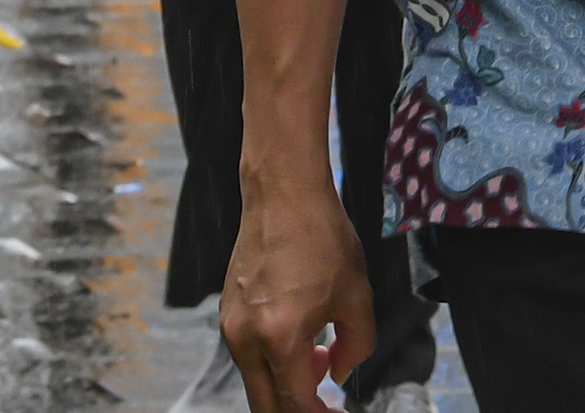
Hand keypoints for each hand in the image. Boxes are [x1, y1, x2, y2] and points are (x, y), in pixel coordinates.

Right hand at [221, 167, 371, 412]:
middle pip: (265, 406)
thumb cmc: (322, 237)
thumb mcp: (356, 295)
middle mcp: (245, 338)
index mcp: (279, 337)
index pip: (296, 405)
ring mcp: (231, 325)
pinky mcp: (227, 311)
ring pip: (256, 381)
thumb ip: (355, 346)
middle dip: (298, 410)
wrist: (283, 192)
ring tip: (322, 354)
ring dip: (288, 384)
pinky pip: (249, 355)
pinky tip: (302, 335)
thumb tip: (338, 375)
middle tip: (328, 404)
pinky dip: (274, 361)